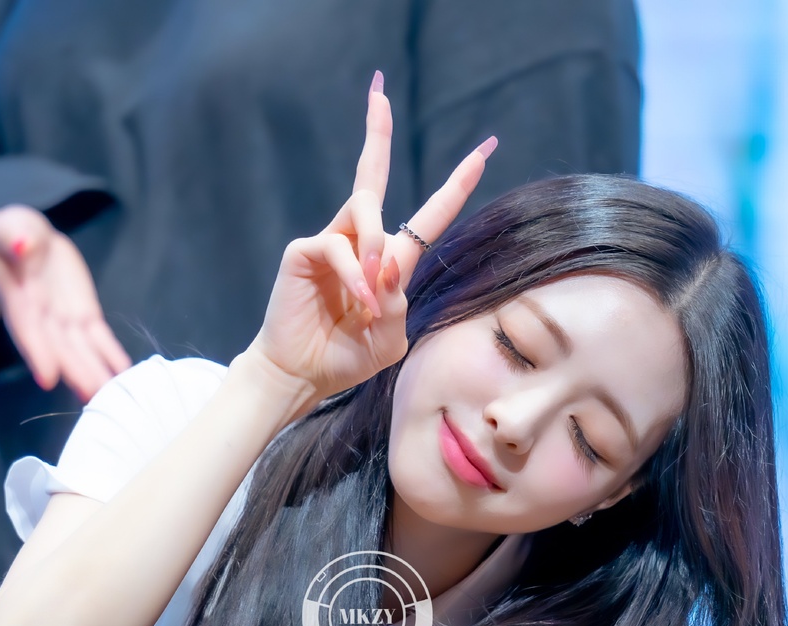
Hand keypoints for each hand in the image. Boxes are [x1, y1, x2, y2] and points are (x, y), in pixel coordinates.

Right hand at [0, 204, 131, 399]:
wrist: (23, 241)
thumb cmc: (11, 233)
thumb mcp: (11, 226)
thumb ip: (14, 235)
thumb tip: (20, 245)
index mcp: (18, 295)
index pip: (27, 327)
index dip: (37, 352)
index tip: (48, 379)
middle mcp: (40, 315)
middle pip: (59, 347)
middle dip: (76, 372)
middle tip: (94, 396)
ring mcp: (63, 318)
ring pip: (81, 349)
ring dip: (96, 372)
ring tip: (114, 394)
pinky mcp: (83, 313)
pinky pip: (99, 337)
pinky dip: (111, 355)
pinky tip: (124, 373)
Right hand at [247, 72, 494, 403]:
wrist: (302, 374)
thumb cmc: (347, 355)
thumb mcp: (391, 336)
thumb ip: (400, 303)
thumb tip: (389, 265)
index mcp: (391, 258)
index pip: (429, 214)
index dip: (457, 183)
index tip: (485, 149)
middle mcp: (361, 240)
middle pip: (370, 173)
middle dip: (376, 130)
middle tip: (379, 89)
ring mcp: (332, 242)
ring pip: (364, 212)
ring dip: (376, 251)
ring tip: (374, 295)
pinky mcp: (304, 251)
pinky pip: (338, 247)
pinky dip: (356, 276)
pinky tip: (360, 302)